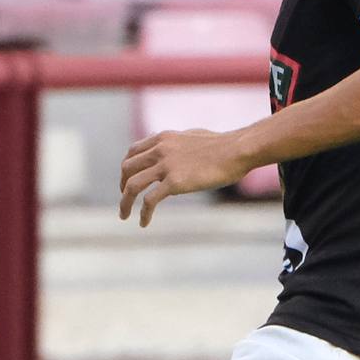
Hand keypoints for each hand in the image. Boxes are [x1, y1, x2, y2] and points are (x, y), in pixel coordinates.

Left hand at [117, 129, 254, 226]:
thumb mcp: (192, 137)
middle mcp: (160, 150)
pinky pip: (150, 200)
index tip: (126, 180)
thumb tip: (173, 150)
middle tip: (125, 199)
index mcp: (163, 138)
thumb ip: (177, 144)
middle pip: (127, 168)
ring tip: (124, 216)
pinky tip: (144, 222)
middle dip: (122, 185)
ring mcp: (166, 165)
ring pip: (132, 185)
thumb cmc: (222, 145)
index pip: (133, 152)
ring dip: (124, 202)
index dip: (126, 167)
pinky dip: (143, 213)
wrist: (237, 150)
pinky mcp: (175, 182)